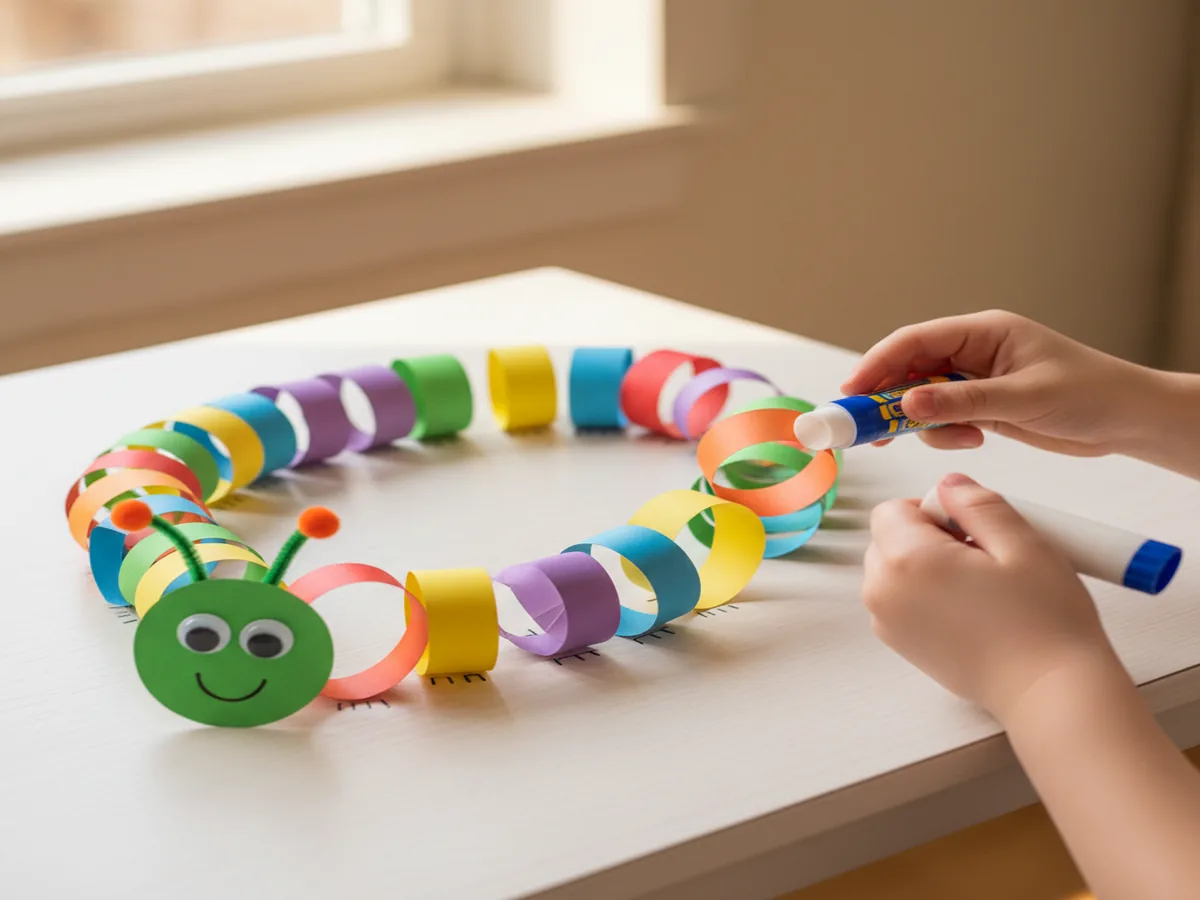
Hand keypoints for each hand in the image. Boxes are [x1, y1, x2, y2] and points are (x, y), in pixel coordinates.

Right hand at [842, 310, 1155, 455]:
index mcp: (983, 332)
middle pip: (910, 369)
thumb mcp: (1023, 398)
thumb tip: (907, 402)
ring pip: (922, 397)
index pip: (915, 341)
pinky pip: (942, 417)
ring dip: (920, 421)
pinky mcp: (982, 406)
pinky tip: (974, 438)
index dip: (877, 364)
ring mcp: (976, 380)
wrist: (1128, 420)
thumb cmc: (1091, 394)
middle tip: (866, 427)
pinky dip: (944, 432)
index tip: (851, 392)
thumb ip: (961, 401)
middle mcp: (974, 352)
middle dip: (887, 397)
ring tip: (945, 437)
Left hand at [863, 473, 1116, 719]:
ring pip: (892, 570)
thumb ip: (976, 502)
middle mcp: (883, 592)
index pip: (892, 509)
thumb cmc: (1043, 620)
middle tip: (980, 558)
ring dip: (924, 566)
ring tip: (978, 586)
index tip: (971, 530)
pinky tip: (971, 610)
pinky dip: (925, 595)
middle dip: (925, 537)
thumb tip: (947, 484)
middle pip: (886, 539)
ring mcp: (888, 624)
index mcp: (905, 560)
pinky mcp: (902, 647)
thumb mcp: (1021, 541)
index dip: (932, 510)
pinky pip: (900, 601)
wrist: (1050, 692)